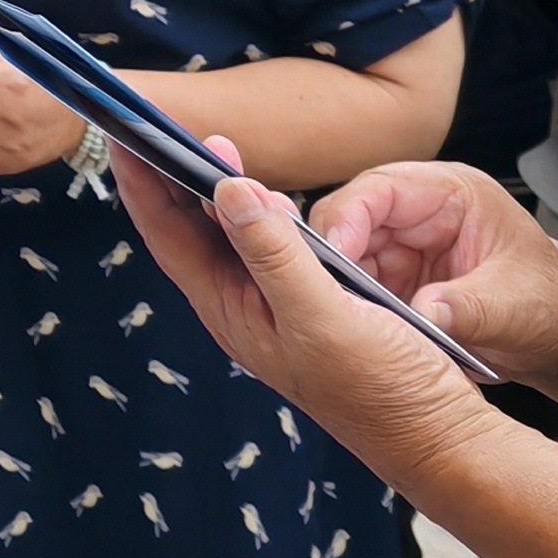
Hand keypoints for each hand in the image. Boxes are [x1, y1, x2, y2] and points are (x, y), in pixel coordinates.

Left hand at [116, 136, 506, 495]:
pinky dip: (259, 212)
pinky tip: (265, 193)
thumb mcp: (325, 317)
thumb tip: (226, 188)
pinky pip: (266, 248)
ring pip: (227, 237)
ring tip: (207, 143)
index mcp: (231, 313)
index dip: (142, 182)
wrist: (436, 436)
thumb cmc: (384, 388)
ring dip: (214, 190)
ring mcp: (273, 307)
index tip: (121, 129)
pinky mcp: (308, 303)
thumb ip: (275, 253)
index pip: (168, 235)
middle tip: (159, 121)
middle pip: (188, 231)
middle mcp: (242, 308)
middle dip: (170, 176)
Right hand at [307, 159, 557, 397]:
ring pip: (345, 252)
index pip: (378, 189)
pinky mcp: (397, 276)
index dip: (346, 218)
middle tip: (325, 292)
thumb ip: (466, 308)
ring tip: (338, 314)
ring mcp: (405, 244)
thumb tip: (419, 315)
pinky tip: (352, 325)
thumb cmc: (551, 303)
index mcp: (451, 193)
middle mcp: (420, 212)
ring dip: (339, 283)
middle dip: (333, 254)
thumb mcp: (513, 307)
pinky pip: (357, 283)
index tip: (331, 256)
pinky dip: (350, 303)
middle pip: (349, 218)